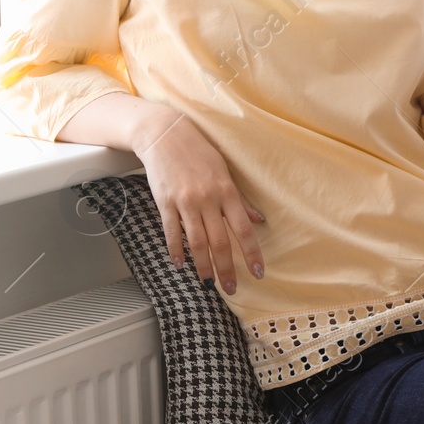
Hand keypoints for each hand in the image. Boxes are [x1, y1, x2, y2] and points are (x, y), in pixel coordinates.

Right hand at [133, 112, 266, 295]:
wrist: (166, 135)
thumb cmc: (199, 153)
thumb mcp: (225, 173)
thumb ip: (240, 201)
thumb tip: (259, 221)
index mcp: (227, 192)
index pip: (244, 230)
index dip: (252, 254)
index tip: (258, 273)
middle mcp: (208, 200)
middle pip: (220, 242)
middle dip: (227, 269)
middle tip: (231, 288)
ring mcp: (185, 202)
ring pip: (197, 242)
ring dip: (203, 266)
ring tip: (208, 282)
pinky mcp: (165, 203)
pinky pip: (171, 232)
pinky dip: (176, 250)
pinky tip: (180, 265)